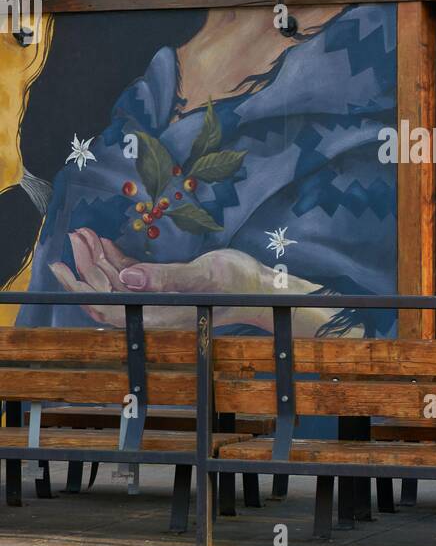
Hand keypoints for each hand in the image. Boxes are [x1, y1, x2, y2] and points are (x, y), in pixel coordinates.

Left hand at [50, 229, 340, 334]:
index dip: (79, 286)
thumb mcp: (204, 275)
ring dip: (98, 260)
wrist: (263, 288)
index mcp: (156, 310)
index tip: (61, 265)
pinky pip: (133, 277)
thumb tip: (127, 278)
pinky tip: (106, 243)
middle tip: (74, 236)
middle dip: (86, 265)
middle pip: (106, 291)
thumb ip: (165, 277)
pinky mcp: (167, 287)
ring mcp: (158, 299)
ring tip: (83, 234)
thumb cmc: (238, 283)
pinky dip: (116, 260)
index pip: (106, 304)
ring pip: (117, 282)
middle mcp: (152, 308)